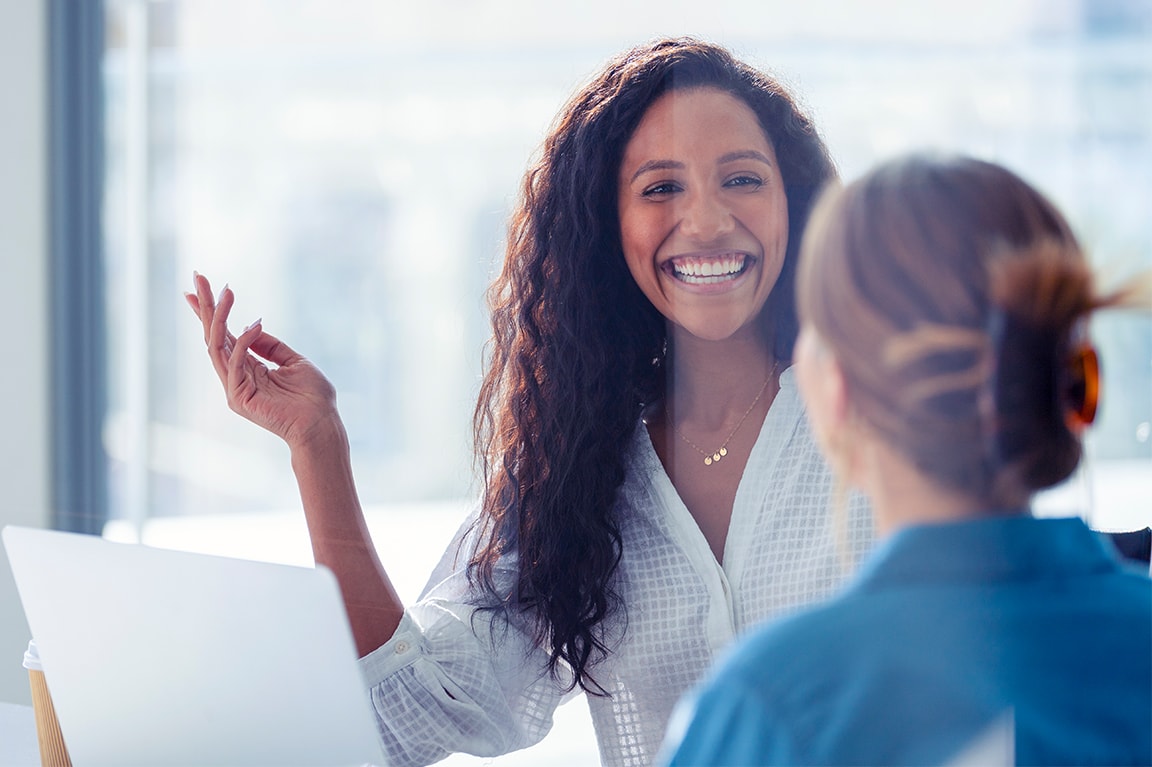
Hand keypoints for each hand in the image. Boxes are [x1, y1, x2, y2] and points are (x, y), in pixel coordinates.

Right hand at [185, 272, 341, 448]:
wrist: (322, 425)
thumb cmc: (314, 398)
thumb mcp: (294, 362)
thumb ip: (271, 346)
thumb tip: (252, 325)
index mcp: (248, 368)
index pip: (224, 335)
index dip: (211, 311)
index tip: (200, 285)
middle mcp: (236, 376)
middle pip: (214, 336)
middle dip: (205, 306)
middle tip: (198, 277)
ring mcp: (235, 387)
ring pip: (216, 346)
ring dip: (218, 317)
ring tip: (224, 292)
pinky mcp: (239, 397)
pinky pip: (236, 363)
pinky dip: (243, 342)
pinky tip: (254, 324)